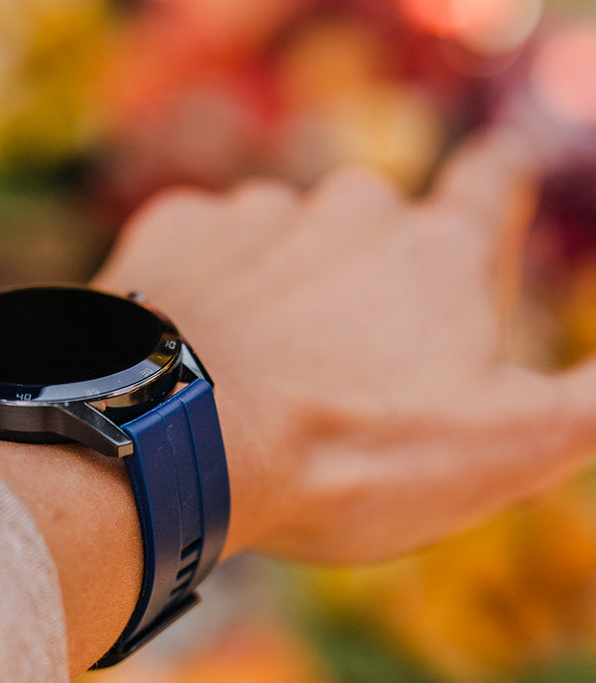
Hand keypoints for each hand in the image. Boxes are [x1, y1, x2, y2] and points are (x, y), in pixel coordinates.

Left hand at [95, 129, 594, 563]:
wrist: (182, 445)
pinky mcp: (176, 233)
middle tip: (345, 375)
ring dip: (284, 297)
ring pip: (287, 246)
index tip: (489, 192)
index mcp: (438, 250)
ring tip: (264, 380)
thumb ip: (590, 402)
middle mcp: (350, 208)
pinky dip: (210, 291)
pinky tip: (204, 349)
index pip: (494, 181)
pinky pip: (206, 250)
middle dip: (371, 288)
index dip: (495, 188)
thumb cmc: (346, 453)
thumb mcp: (505, 447)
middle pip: (378, 230)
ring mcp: (256, 214)